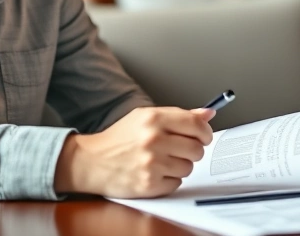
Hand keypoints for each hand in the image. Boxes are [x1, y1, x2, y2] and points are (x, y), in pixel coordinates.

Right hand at [54, 106, 214, 197]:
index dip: (205, 131)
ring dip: (179, 165)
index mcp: (153, 118)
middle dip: (192, 150)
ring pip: (189, 167)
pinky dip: (169, 180)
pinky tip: (155, 172)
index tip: (204, 135)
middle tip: (178, 149)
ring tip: (162, 160)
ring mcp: (152, 164)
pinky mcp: (149, 185)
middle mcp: (153, 140)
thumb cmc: (118, 139)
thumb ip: (178, 116)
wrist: (92, 162)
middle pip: (197, 148)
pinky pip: (177, 183)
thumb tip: (208, 114)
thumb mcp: (144, 117)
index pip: (196, 124)